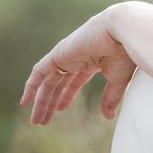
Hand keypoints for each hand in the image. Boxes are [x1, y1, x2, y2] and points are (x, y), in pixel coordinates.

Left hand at [20, 5, 137, 124]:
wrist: (122, 32)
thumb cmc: (125, 51)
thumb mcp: (119, 78)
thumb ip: (111, 96)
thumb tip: (108, 116)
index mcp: (93, 60)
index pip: (75, 80)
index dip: (67, 95)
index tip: (60, 110)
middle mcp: (78, 57)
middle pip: (59, 83)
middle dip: (51, 102)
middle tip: (42, 121)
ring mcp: (67, 54)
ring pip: (48, 80)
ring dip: (41, 100)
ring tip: (35, 120)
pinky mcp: (59, 54)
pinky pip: (40, 71)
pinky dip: (31, 85)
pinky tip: (26, 101)